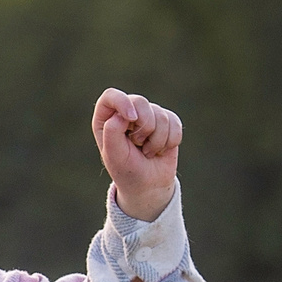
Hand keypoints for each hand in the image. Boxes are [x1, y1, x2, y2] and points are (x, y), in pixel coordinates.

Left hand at [93, 89, 182, 222]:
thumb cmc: (127, 171)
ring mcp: (148, 115)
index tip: (131, 118)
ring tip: (147, 151)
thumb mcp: (114, 156)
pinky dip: (170, 141)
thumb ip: (112, 132)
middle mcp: (126, 113)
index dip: (123, 102)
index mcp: (106, 119)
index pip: (111, 96)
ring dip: (156, 140)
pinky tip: (160, 150)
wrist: (149, 185)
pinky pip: (175, 123)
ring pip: (160, 115)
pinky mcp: (167, 121)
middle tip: (138, 145)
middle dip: (144, 128)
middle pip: (140, 102)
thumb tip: (122, 114)